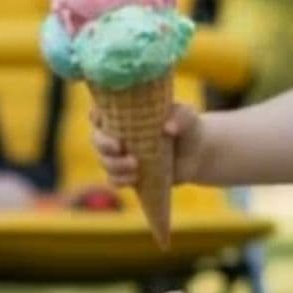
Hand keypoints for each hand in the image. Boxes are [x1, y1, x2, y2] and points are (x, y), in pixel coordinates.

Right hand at [91, 101, 206, 185]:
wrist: (197, 155)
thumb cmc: (189, 128)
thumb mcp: (188, 117)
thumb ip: (180, 117)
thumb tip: (167, 129)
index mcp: (125, 115)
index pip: (100, 112)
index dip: (95, 116)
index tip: (101, 119)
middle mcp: (118, 135)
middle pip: (97, 139)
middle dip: (103, 144)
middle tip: (119, 147)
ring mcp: (121, 157)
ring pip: (104, 161)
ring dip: (114, 165)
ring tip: (134, 165)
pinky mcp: (128, 174)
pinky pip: (114, 180)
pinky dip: (120, 180)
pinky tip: (134, 178)